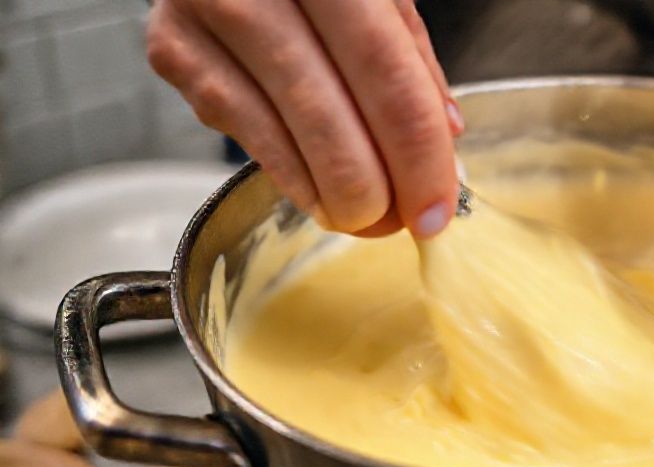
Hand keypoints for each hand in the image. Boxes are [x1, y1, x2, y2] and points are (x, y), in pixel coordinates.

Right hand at [146, 0, 462, 237]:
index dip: (416, 151)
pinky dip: (292, 178)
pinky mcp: (173, 50)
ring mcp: (205, 15)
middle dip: (376, 188)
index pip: (384, 70)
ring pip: (283, 133)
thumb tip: (444, 133)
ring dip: (334, 194)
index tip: (435, 208)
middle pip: (328, 114)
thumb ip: (409, 51)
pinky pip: (244, 133)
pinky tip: (320, 196)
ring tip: (369, 217)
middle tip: (404, 223)